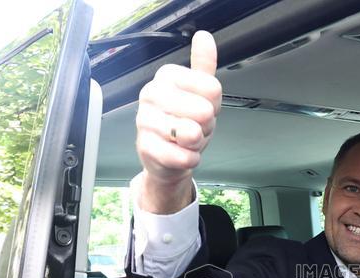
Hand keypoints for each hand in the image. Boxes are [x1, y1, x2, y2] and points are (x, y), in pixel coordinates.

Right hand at [135, 30, 221, 213]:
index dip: (214, 104)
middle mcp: (151, 94)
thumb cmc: (184, 122)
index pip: (212, 88)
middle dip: (206, 125)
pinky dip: (189, 159)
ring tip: (185, 140)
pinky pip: (182, 155)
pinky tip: (181, 153)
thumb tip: (204, 37)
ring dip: (196, 143)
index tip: (201, 106)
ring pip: (192, 133)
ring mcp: (145, 120)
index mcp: (166, 76)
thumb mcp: (200, 92)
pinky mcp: (145, 147)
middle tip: (194, 126)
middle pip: (204, 111)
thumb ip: (204, 65)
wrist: (168, 157)